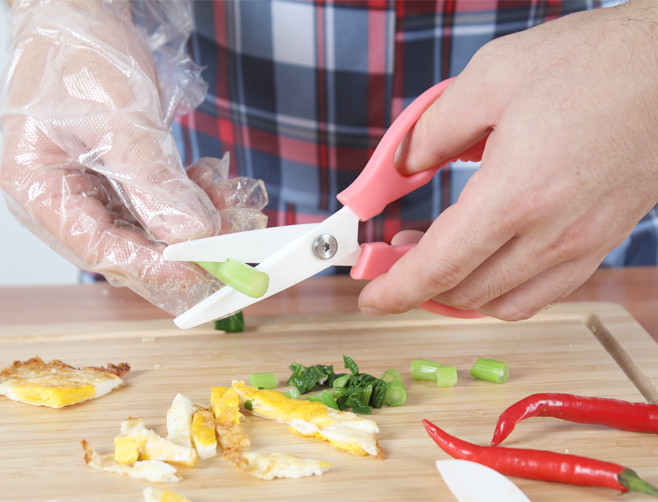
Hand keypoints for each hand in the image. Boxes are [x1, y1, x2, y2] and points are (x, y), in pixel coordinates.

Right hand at [0, 1, 265, 314]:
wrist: (83, 13)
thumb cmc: (80, 54)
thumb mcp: (119, 121)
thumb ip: (153, 183)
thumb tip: (190, 234)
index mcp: (38, 187)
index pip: (98, 249)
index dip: (151, 266)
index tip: (199, 270)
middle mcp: (63, 194)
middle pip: (128, 242)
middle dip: (183, 244)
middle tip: (230, 243)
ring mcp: (92, 184)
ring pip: (151, 222)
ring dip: (196, 218)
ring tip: (233, 207)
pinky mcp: (121, 173)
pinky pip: (160, 198)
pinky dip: (192, 195)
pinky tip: (217, 186)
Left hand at [358, 0, 657, 319]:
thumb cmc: (592, 64)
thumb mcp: (491, 78)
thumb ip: (433, 130)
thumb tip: (403, 165)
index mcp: (515, 194)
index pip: (439, 267)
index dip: (396, 290)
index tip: (370, 297)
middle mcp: (551, 234)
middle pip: (466, 291)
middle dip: (418, 284)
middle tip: (393, 255)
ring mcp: (582, 245)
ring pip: (503, 302)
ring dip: (458, 291)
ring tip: (435, 255)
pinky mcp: (601, 242)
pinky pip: (543, 293)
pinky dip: (501, 292)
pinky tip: (486, 262)